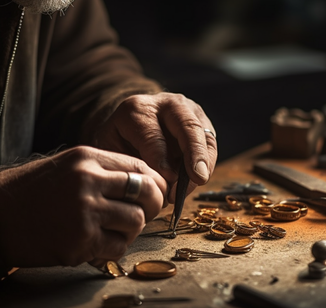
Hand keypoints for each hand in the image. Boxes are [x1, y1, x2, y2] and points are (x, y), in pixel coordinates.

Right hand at [0, 146, 166, 267]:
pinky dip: (114, 249)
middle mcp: (88, 181)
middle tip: (141, 214)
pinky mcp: (80, 241)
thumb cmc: (30, 192)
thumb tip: (145, 185)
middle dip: (151, 206)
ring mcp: (85, 212)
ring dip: (130, 230)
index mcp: (87, 158)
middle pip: (146, 193)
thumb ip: (103, 172)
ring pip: (136, 222)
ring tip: (111, 231)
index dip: (155, 183)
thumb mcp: (66, 166)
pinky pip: (118, 247)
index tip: (153, 194)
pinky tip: (97, 245)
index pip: (140, 167)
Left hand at [93, 92, 217, 201]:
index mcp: (137, 109)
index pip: (153, 135)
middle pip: (187, 126)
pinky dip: (207, 164)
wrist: (131, 127)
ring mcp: (189, 111)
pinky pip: (211, 144)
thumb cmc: (120, 144)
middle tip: (198, 178)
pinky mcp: (203, 122)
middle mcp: (167, 104)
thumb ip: (130, 164)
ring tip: (195, 184)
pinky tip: (197, 180)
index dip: (161, 159)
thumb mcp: (114, 151)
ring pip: (204, 136)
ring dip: (204, 163)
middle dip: (194, 154)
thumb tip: (162, 183)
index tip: (167, 180)